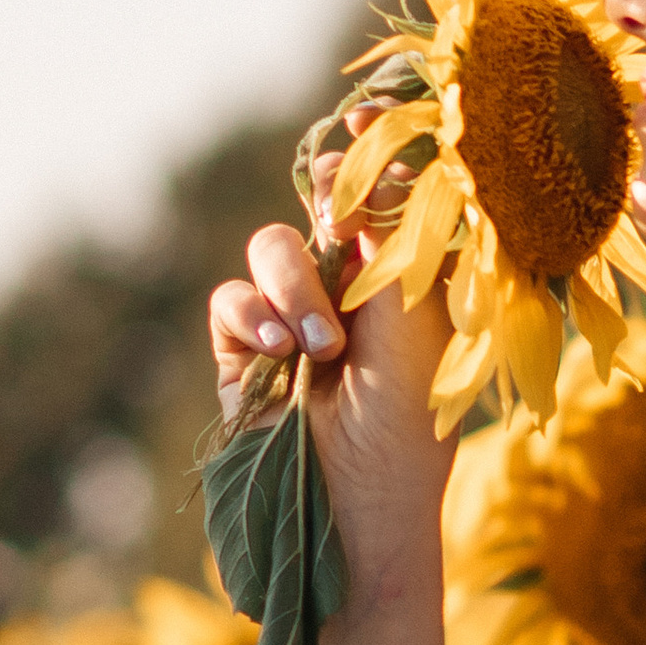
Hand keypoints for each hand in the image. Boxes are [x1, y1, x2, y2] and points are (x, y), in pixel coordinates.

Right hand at [206, 125, 452, 585]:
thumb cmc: (406, 434)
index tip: (361, 124)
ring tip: (317, 344)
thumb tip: (369, 162)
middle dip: (326, 206)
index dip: (374, 154)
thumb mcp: (415, 329)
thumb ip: (392, 243)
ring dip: (290, 282)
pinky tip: (276, 351)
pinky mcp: (244, 354)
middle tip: (334, 217)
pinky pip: (230, 301)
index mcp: (412, 283)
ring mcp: (294, 320)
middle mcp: (354, 293)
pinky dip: (248, 315)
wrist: (353, 520)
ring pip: (272, 248)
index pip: (390, 197)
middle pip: (322, 204)